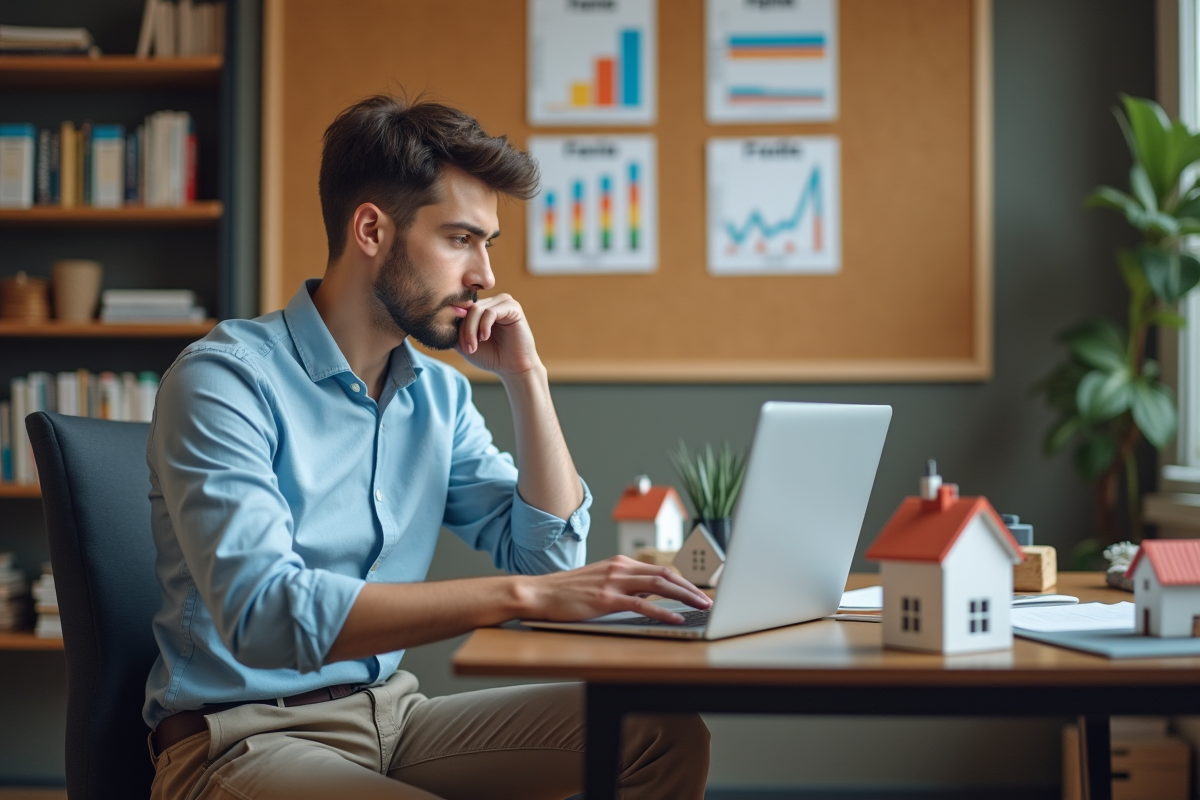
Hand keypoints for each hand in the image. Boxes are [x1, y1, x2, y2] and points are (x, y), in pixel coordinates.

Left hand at [455, 293, 540, 376]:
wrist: (513, 368)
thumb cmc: (492, 356)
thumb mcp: (466, 344)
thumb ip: (455, 331)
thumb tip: (440, 320)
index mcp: (483, 308)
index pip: (463, 309)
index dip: (457, 326)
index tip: (460, 346)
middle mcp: (493, 302)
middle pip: (469, 308)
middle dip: (465, 330)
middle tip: (468, 348)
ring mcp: (504, 302)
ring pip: (478, 309)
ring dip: (472, 330)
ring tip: (474, 346)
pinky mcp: (513, 307)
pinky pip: (491, 312)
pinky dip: (484, 326)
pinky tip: (485, 338)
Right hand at [517, 556, 712, 623]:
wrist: (539, 593)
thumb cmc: (566, 592)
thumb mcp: (599, 581)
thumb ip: (624, 585)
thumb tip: (648, 596)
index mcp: (620, 563)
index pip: (660, 569)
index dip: (683, 581)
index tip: (697, 593)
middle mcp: (620, 568)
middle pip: (666, 574)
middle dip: (691, 587)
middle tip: (707, 601)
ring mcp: (613, 582)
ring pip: (659, 586)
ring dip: (685, 596)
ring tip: (701, 607)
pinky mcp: (605, 599)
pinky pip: (641, 605)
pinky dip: (662, 611)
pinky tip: (676, 618)